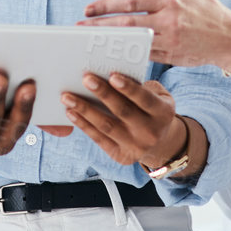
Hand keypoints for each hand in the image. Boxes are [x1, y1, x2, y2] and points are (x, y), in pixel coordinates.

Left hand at [61, 71, 181, 167]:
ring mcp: (136, 147)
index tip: (112, 76)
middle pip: (123, 111)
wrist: (159, 143)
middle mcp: (151, 132)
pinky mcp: (121, 156)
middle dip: (103, 94)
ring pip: (106, 126)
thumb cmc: (152, 108)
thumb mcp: (157, 96)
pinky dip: (83, 125)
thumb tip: (108, 75)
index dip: (129, 88)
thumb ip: (140, 86)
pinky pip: (99, 138)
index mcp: (164, 113)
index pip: (145, 99)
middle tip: (86, 79)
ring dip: (85, 110)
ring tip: (67, 97)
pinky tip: (70, 112)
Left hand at [79, 0, 230, 71]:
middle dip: (100, 26)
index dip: (106, 6)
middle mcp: (168, 20)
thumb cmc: (208, 7)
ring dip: (109, 42)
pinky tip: (110, 54)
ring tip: (88, 42)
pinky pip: (143, 57)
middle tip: (79, 28)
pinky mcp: (171, 57)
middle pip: (127, 23)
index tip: (88, 9)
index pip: (131, 2)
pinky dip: (126, 56)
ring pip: (133, 42)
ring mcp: (170, 41)